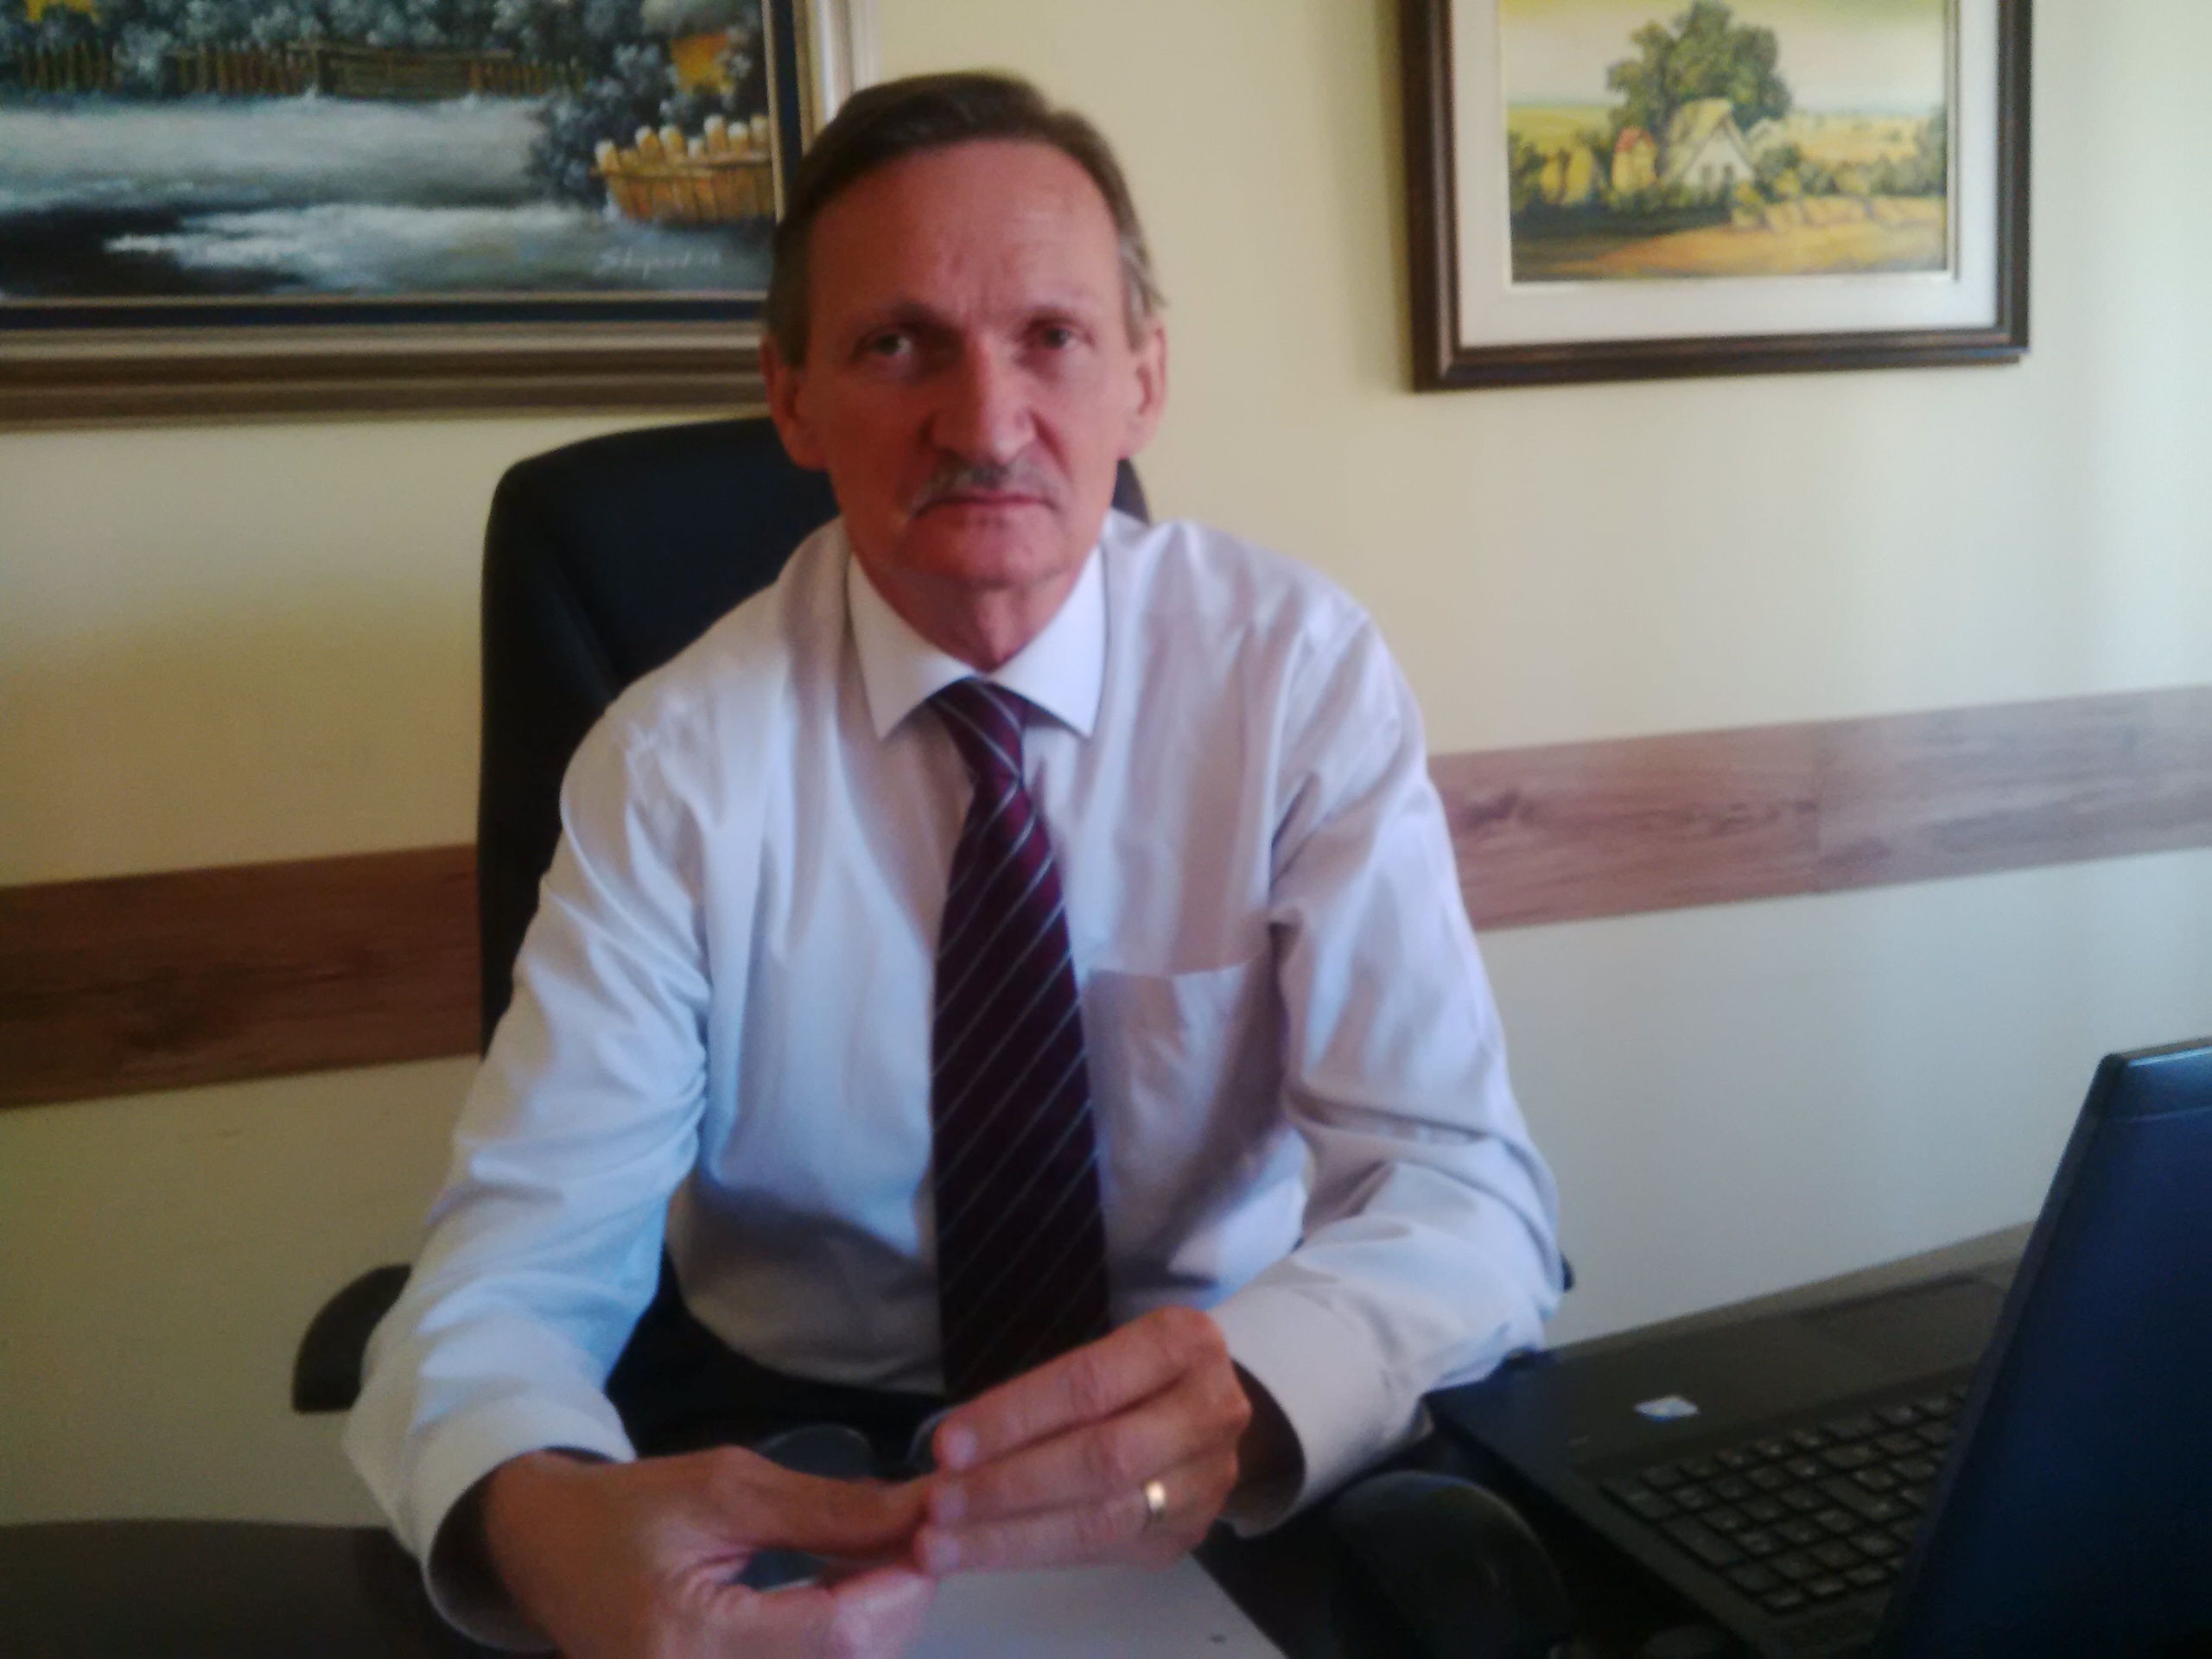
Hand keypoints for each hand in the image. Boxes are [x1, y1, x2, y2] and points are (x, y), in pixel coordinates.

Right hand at [478, 1446, 934, 1657]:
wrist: (546, 1553)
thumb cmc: (628, 1509)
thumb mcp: (727, 1487)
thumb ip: (828, 1511)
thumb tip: (921, 1513)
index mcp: (689, 1639)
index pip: (837, 1636)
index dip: (900, 1588)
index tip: (931, 1531)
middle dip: (895, 1606)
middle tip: (908, 1540)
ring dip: (870, 1628)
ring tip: (871, 1563)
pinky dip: (836, 1645)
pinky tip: (837, 1600)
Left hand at [916, 1306, 1288, 1572]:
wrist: (1207, 1411)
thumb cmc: (1134, 1373)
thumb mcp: (1104, 1354)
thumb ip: (1042, 1396)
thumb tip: (950, 1451)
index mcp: (1183, 1344)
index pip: (1088, 1385)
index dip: (1014, 1418)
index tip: (945, 1446)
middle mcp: (1209, 1413)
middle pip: (1100, 1460)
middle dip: (1008, 1486)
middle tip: (936, 1505)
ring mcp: (1205, 1482)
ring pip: (1102, 1520)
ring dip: (1011, 1536)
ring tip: (941, 1545)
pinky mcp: (1188, 1535)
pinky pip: (1103, 1553)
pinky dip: (1035, 1553)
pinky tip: (981, 1554)